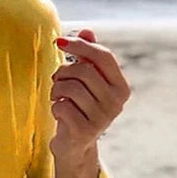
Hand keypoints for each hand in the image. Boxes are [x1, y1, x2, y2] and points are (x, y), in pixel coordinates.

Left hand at [49, 29, 130, 158]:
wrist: (74, 147)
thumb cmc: (79, 109)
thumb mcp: (86, 83)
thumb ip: (88, 57)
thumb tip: (86, 30)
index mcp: (121, 88)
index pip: (103, 57)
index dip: (80, 46)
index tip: (59, 41)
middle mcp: (116, 103)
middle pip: (84, 71)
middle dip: (63, 71)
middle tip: (56, 79)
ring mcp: (101, 119)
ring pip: (71, 88)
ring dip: (56, 89)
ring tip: (56, 96)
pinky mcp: (84, 131)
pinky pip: (62, 106)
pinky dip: (54, 106)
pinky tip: (58, 112)